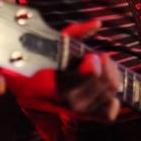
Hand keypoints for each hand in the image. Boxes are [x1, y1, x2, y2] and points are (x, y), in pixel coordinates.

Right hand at [0, 18, 120, 121]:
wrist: (27, 88)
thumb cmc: (43, 61)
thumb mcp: (55, 41)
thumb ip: (77, 31)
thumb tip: (97, 24)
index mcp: (54, 83)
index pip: (89, 77)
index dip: (93, 67)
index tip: (90, 57)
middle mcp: (67, 100)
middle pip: (104, 83)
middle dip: (106, 65)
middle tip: (96, 58)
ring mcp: (77, 110)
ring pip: (110, 93)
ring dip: (111, 75)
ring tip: (102, 67)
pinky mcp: (85, 116)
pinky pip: (109, 112)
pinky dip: (112, 100)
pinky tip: (103, 87)